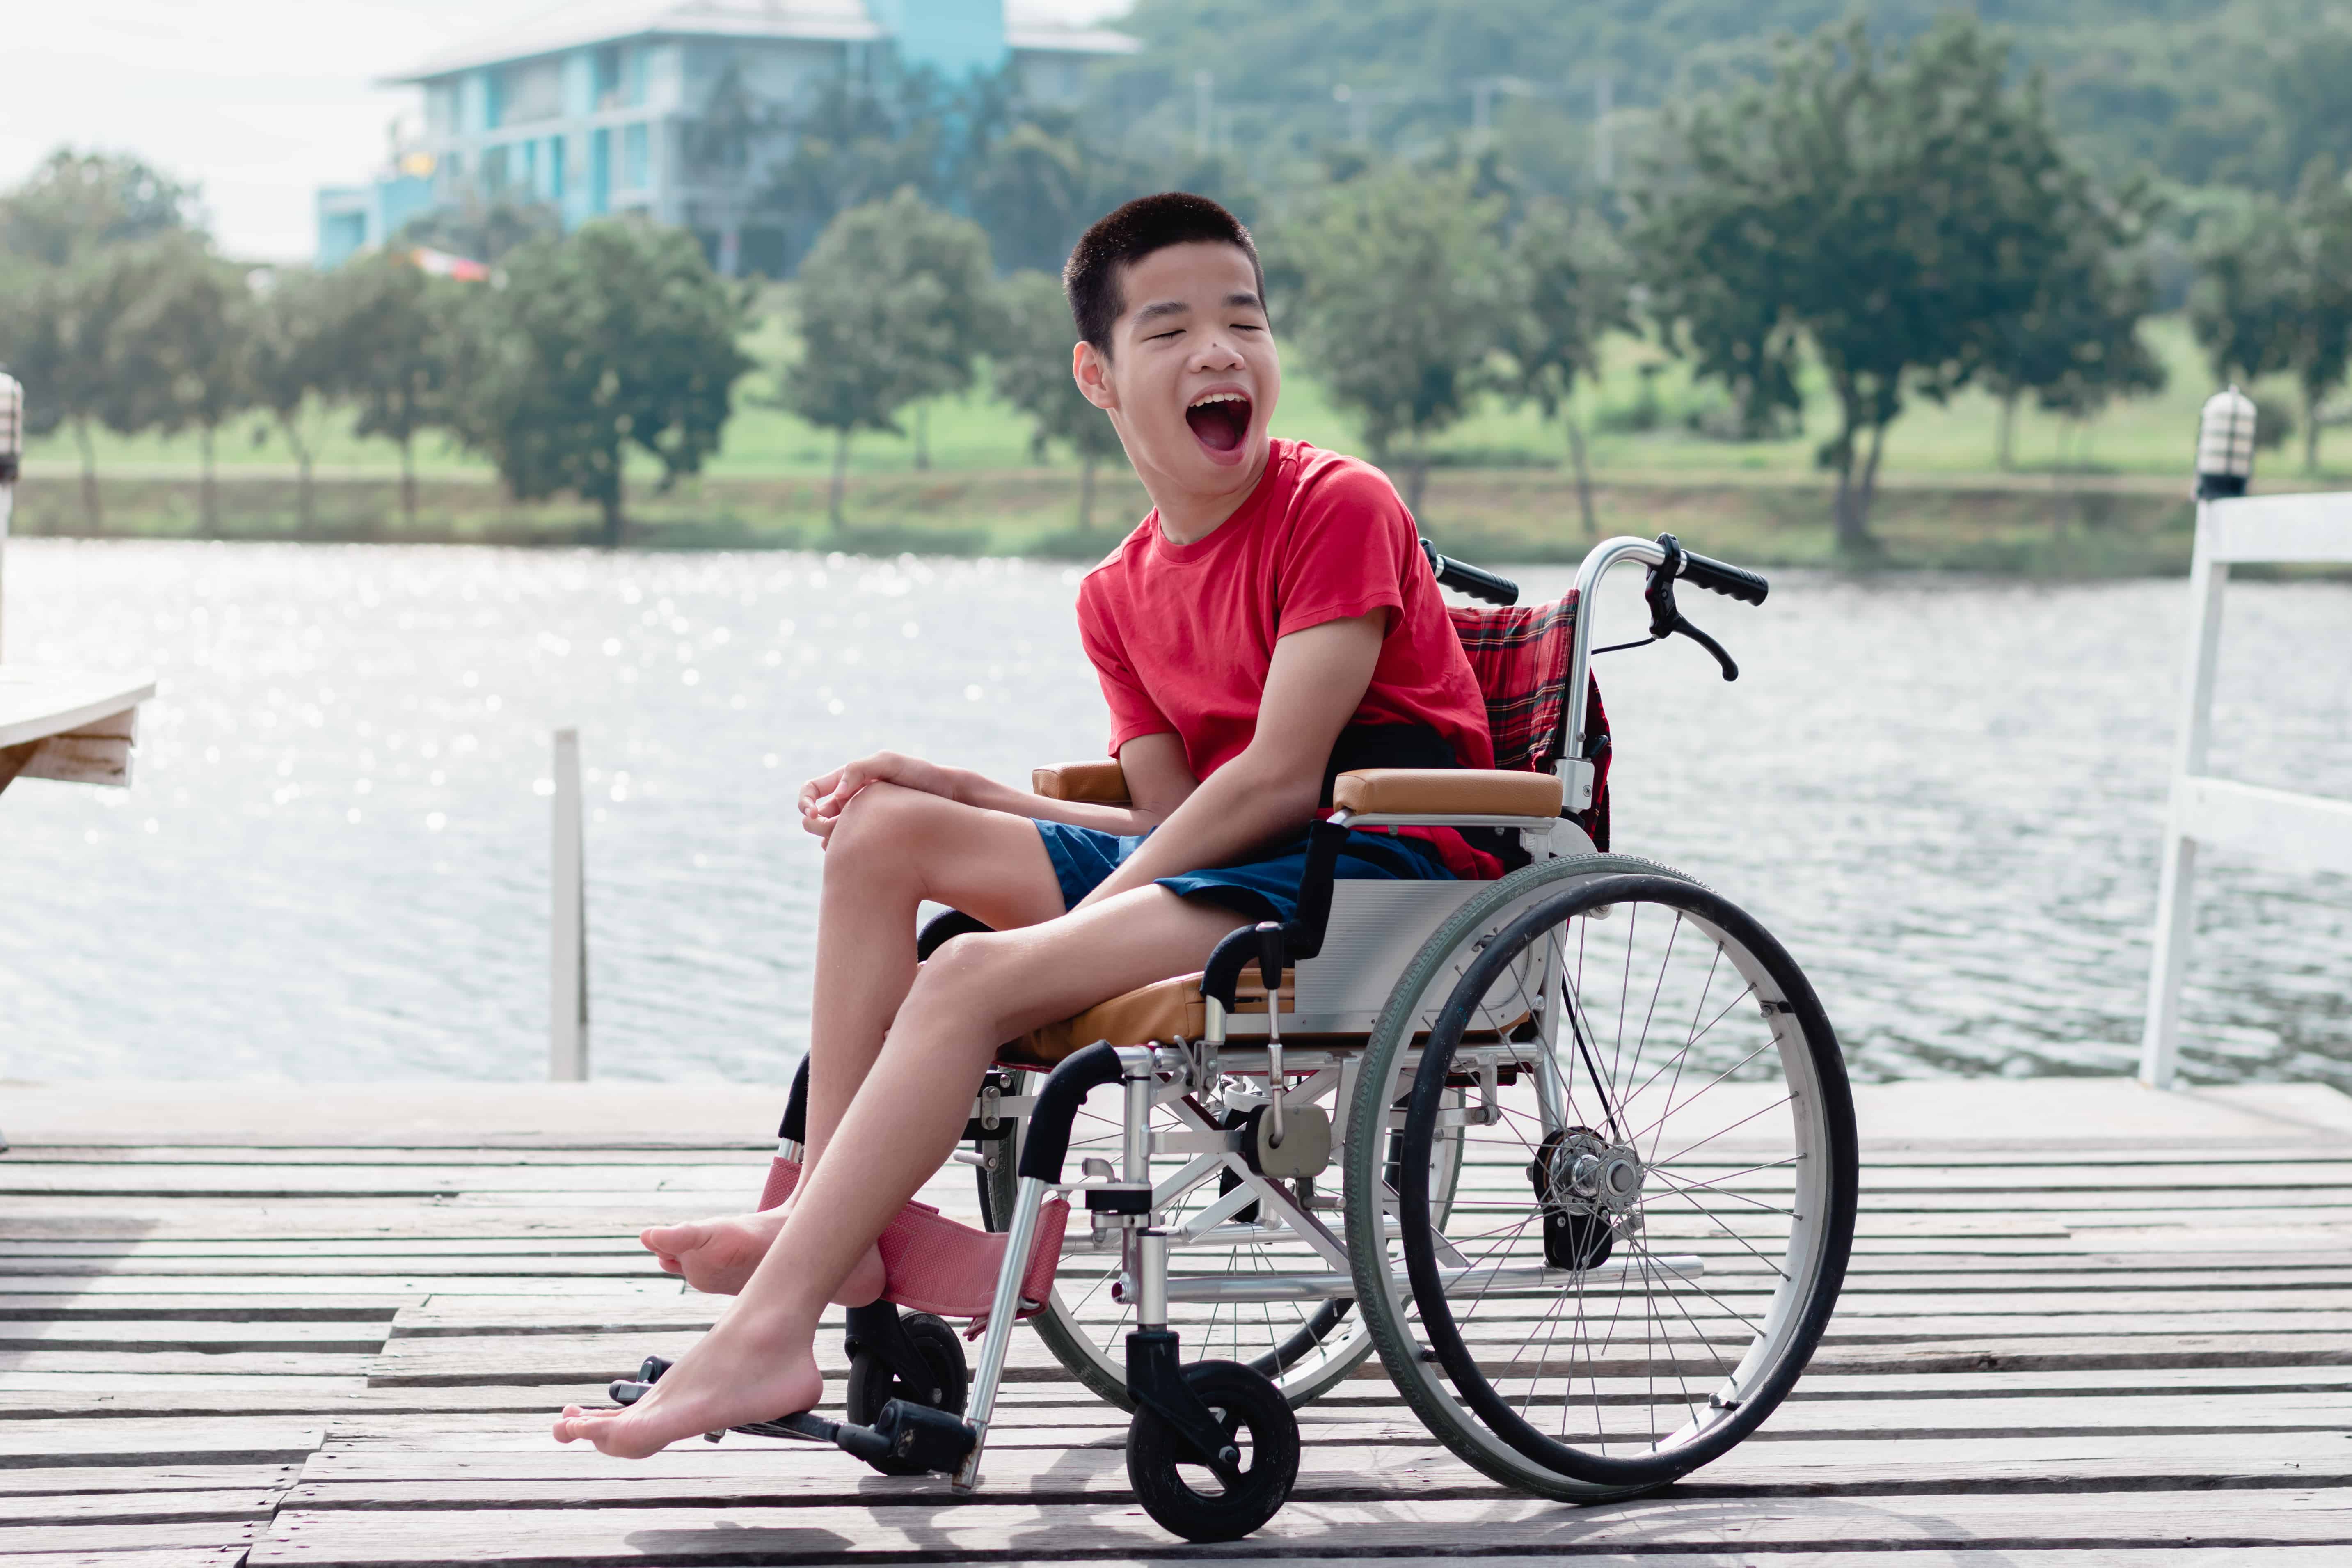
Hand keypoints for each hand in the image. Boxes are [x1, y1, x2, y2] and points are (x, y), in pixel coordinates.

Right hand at [797, 751, 956, 842]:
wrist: (949, 797)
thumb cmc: (920, 775)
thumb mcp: (890, 763)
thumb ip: (860, 770)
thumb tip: (836, 794)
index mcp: (848, 780)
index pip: (812, 790)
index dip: (805, 802)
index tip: (814, 814)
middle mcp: (850, 802)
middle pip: (815, 818)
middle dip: (816, 825)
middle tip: (832, 831)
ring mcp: (861, 821)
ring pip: (830, 837)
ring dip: (830, 841)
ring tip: (850, 842)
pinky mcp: (873, 839)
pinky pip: (850, 849)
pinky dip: (847, 853)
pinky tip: (861, 856)